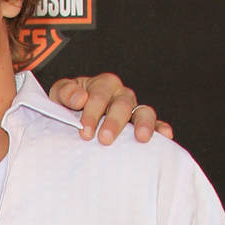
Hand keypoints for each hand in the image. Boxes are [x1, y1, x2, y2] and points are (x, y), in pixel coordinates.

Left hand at [47, 73, 172, 144]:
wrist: (73, 117)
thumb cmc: (68, 106)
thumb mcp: (59, 96)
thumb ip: (65, 93)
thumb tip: (80, 98)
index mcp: (102, 85)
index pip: (99, 95)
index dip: (92, 113)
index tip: (85, 132)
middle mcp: (120, 95)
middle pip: (122, 104)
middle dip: (114, 122)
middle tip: (105, 139)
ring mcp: (133, 109)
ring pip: (143, 111)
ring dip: (143, 123)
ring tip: (141, 138)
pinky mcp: (142, 124)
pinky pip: (156, 123)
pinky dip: (161, 128)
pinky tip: (165, 137)